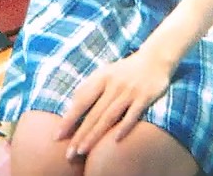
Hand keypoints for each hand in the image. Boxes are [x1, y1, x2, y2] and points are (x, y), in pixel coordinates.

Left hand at [55, 49, 173, 159]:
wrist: (154, 58)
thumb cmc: (125, 70)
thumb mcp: (105, 72)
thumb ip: (89, 86)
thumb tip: (71, 104)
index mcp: (101, 78)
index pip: (81, 101)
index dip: (69, 119)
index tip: (57, 135)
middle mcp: (114, 84)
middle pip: (94, 113)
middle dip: (80, 134)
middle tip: (69, 153)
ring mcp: (129, 91)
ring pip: (109, 116)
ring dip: (95, 135)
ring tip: (83, 150)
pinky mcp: (145, 96)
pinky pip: (133, 114)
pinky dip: (124, 126)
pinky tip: (115, 140)